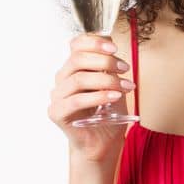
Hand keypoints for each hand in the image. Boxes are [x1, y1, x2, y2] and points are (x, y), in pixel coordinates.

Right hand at [49, 32, 134, 161]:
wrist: (103, 141)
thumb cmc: (108, 113)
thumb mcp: (114, 85)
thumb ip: (110, 67)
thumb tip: (112, 46)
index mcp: (73, 68)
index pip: (75, 45)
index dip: (94, 42)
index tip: (114, 48)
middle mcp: (62, 80)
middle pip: (77, 59)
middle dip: (106, 61)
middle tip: (126, 69)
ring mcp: (57, 96)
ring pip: (78, 79)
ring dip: (107, 80)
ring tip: (126, 86)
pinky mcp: (57, 113)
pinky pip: (76, 100)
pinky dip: (98, 96)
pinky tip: (114, 97)